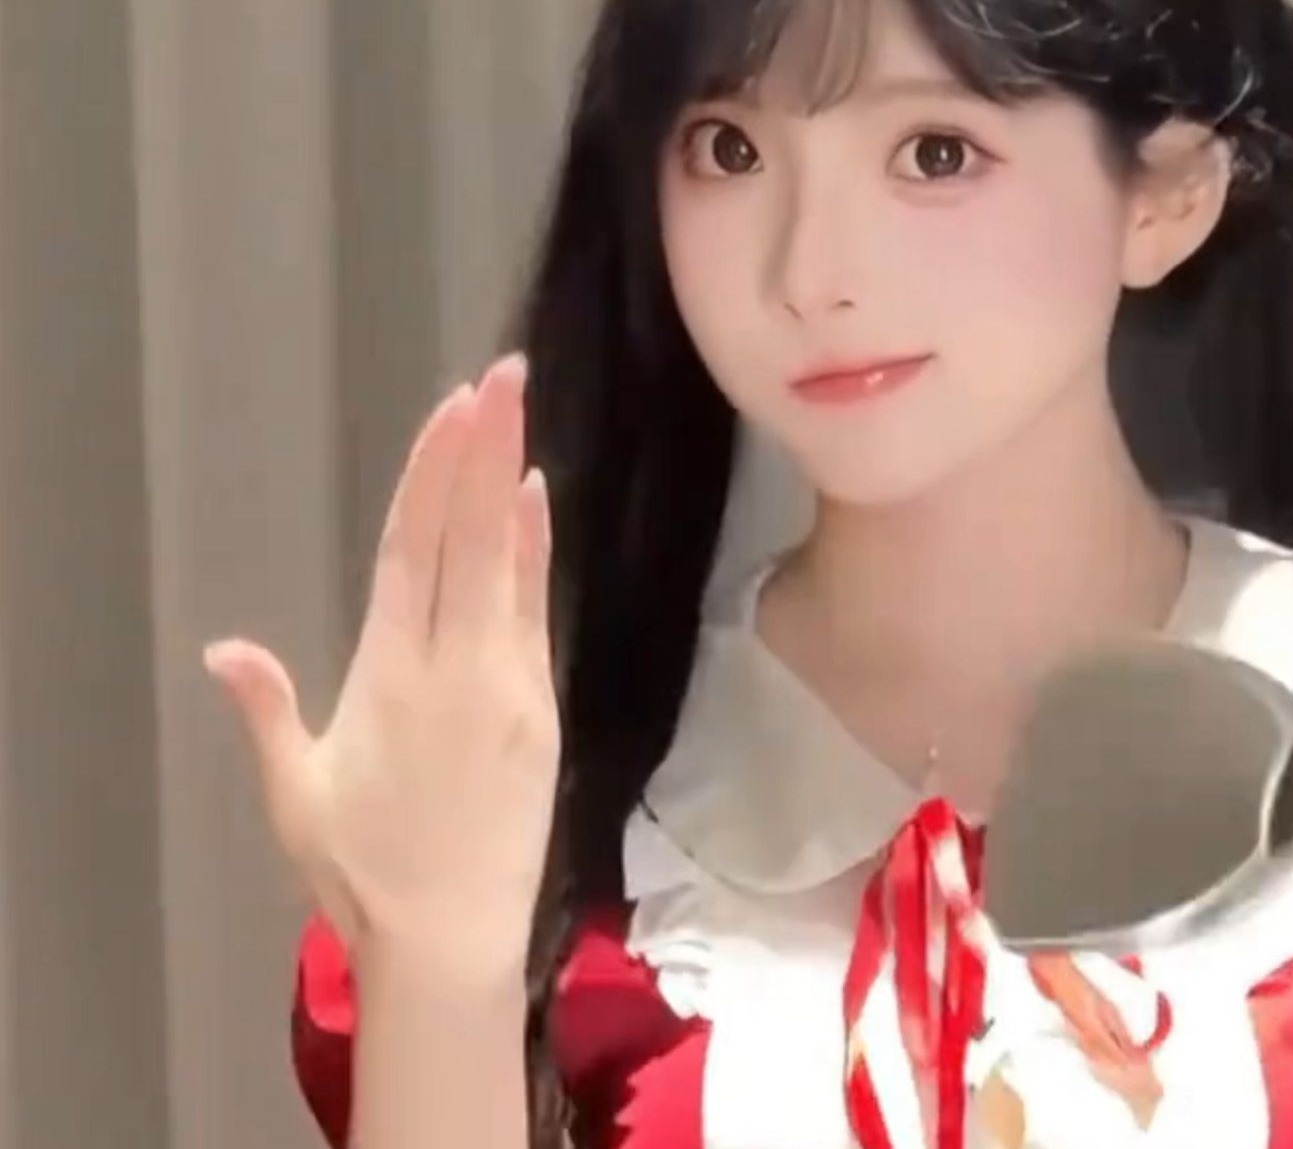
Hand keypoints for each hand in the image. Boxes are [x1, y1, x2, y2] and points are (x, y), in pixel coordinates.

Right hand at [206, 356, 557, 980]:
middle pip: (471, 538)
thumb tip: (225, 647)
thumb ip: (267, 712)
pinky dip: (534, 556)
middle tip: (504, 376)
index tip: (453, 410)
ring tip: (517, 417)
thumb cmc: (363, 870)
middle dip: (485, 451)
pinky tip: (533, 508)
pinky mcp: (542, 709)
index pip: (412, 552)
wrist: (454, 935)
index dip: (433, 475)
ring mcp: (508, 683)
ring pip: (510, 565)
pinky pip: (537, 613)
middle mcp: (456, 664)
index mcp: (390, 675)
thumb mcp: (296, 794)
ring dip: (511, 487)